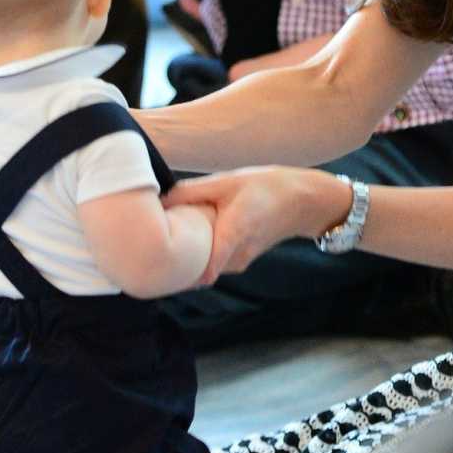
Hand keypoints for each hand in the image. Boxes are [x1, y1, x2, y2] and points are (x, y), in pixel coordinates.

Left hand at [167, 166, 333, 282]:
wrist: (302, 201)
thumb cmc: (266, 187)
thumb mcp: (227, 181)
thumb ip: (191, 191)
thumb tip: (158, 200)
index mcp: (232, 234)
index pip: (202, 270)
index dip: (175, 270)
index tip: (153, 260)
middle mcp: (235, 256)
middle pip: (194, 271)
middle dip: (173, 262)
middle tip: (150, 247)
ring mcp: (238, 262)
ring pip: (203, 268)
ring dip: (186, 257)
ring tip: (168, 239)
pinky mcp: (240, 261)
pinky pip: (212, 264)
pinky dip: (200, 254)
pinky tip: (191, 238)